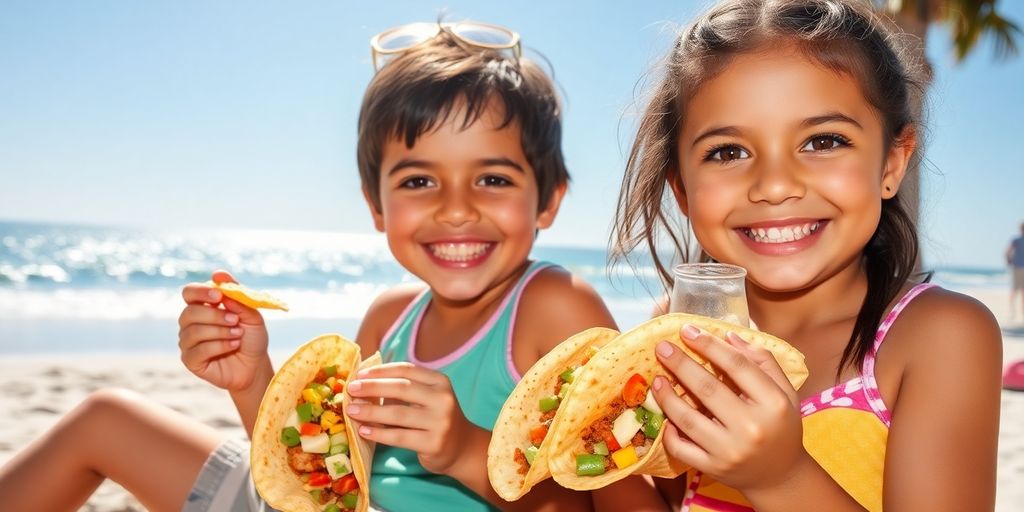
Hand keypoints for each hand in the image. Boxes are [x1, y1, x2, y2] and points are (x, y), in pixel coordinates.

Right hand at [177, 270, 269, 391]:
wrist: (255, 365)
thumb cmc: (251, 337)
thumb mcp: (251, 314)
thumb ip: (236, 294)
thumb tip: (218, 274)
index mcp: (203, 306)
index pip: (189, 292)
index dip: (201, 292)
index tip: (219, 296)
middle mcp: (190, 323)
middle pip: (189, 312)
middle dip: (215, 315)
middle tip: (235, 320)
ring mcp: (188, 342)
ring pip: (194, 332)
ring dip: (220, 331)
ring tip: (238, 335)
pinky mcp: (190, 360)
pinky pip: (198, 350)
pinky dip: (219, 346)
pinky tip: (234, 345)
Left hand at [345, 363, 475, 474]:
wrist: (461, 448)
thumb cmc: (436, 418)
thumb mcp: (427, 397)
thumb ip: (403, 388)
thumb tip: (364, 382)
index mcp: (440, 381)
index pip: (406, 370)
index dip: (381, 371)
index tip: (359, 374)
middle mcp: (443, 399)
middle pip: (401, 388)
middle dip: (372, 388)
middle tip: (351, 390)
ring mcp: (440, 422)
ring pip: (398, 414)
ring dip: (371, 412)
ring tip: (352, 411)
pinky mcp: (433, 443)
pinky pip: (399, 437)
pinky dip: (379, 433)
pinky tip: (364, 431)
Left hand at [652, 324, 804, 492]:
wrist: (781, 476)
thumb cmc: (780, 426)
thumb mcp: (784, 391)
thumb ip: (762, 361)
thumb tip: (728, 335)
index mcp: (773, 404)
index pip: (737, 366)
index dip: (709, 345)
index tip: (687, 330)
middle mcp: (752, 428)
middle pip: (708, 388)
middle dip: (680, 364)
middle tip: (662, 347)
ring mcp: (730, 451)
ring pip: (688, 419)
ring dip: (667, 396)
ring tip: (657, 379)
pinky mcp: (713, 468)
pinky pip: (681, 448)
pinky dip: (668, 432)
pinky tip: (665, 417)